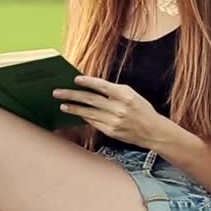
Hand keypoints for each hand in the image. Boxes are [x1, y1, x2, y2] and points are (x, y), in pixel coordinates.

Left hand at [52, 75, 171, 146]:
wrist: (152, 131)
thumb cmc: (141, 109)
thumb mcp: (131, 94)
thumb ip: (113, 90)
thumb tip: (91, 86)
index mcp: (124, 95)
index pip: (102, 86)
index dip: (87, 82)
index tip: (75, 79)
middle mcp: (118, 108)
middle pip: (90, 100)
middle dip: (72, 95)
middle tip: (58, 92)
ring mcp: (113, 121)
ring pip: (88, 113)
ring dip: (73, 108)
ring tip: (62, 104)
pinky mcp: (110, 131)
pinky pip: (93, 122)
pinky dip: (84, 117)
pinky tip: (76, 113)